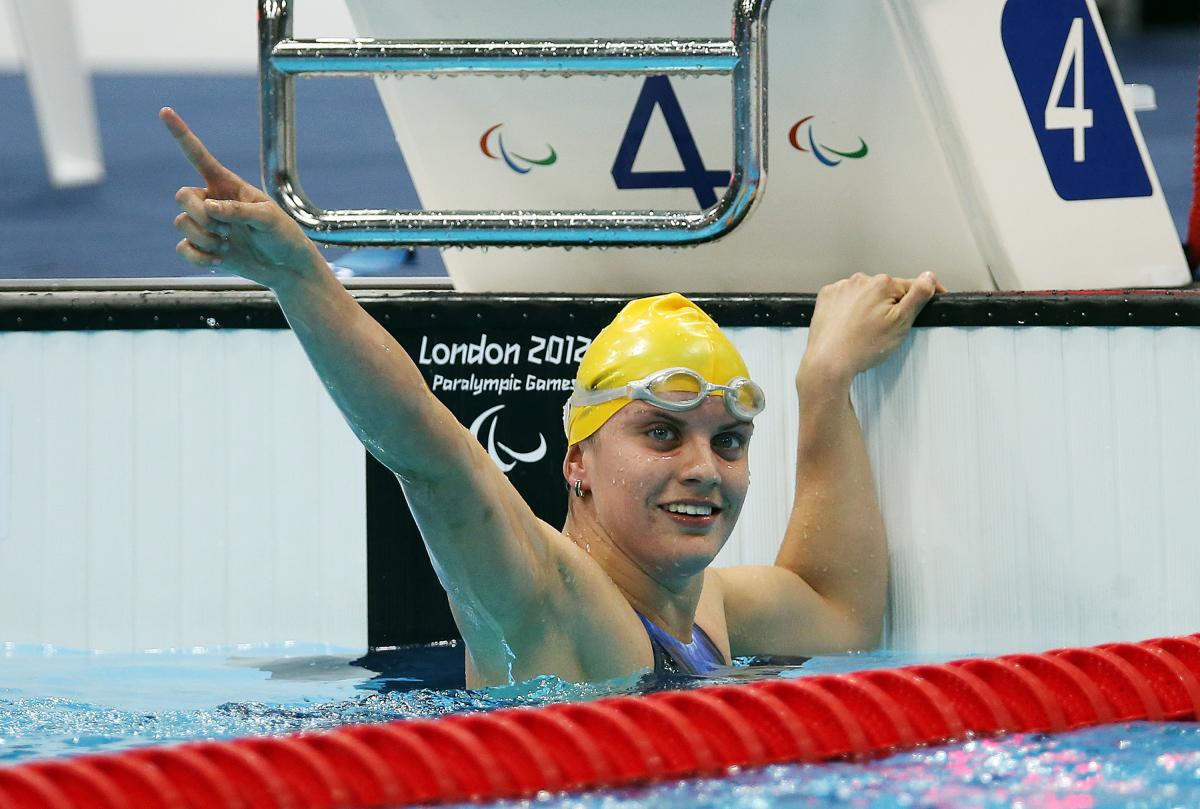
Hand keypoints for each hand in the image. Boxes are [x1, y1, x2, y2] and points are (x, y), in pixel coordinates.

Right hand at [161, 107, 324, 290]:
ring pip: (181, 224)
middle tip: (224, 230)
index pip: (200, 157)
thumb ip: (240, 211)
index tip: (165, 111)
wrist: (286, 267)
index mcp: (228, 186)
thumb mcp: (269, 218)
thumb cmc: (283, 236)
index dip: (182, 135)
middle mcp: (212, 202)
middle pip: (182, 197)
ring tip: (227, 246)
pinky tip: (219, 260)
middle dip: (199, 215)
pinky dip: (199, 258)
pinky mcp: (202, 248)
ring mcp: (206, 226)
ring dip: (204, 239)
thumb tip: (210, 207)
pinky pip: (183, 249)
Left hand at [800, 272, 942, 390]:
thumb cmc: (863, 346)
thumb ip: (917, 297)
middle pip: (886, 290)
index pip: (911, 286)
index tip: (932, 299)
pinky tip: (850, 325)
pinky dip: (850, 309)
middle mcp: (860, 280)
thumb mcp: (901, 323)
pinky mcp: (826, 297)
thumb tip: (929, 277)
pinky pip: (845, 299)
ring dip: (869, 306)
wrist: (828, 361)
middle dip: (891, 305)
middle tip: (887, 329)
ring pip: (865, 294)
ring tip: (865, 330)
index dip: (923, 295)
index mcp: (882, 284)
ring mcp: (841, 288)